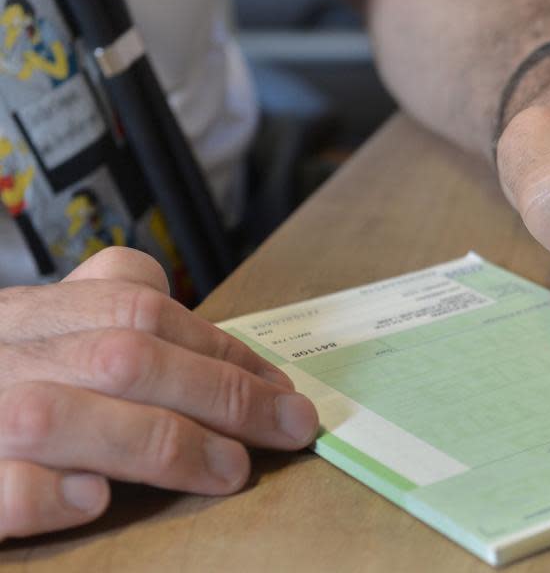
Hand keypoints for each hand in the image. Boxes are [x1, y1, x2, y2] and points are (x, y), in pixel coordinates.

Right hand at [0, 248, 318, 539]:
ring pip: (62, 417)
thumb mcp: (35, 321)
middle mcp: (10, 354)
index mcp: (39, 314)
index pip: (147, 317)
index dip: (225, 353)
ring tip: (228, 470)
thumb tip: (152, 282)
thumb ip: (91, 298)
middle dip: (221, 394)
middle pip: (125, 358)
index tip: (284, 390)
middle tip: (290, 429)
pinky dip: (41, 494)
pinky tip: (95, 498)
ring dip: (158, 444)